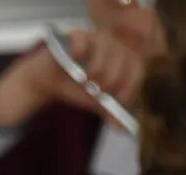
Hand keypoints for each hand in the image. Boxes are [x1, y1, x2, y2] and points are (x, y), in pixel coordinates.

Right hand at [0, 31, 144, 128]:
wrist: (49, 80)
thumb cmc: (75, 88)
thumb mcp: (93, 101)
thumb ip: (108, 111)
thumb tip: (122, 128)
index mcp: (121, 59)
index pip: (136, 65)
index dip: (132, 82)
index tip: (123, 98)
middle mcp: (111, 45)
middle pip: (124, 54)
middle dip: (114, 76)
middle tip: (101, 91)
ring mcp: (94, 37)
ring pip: (106, 45)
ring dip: (99, 67)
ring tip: (86, 81)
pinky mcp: (75, 35)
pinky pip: (83, 38)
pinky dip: (81, 49)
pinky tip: (76, 59)